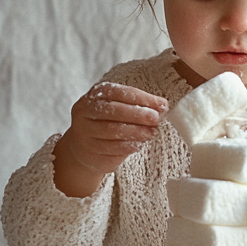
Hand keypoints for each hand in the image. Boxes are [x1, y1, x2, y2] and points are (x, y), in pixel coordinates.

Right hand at [54, 82, 167, 196]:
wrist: (84, 147)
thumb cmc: (107, 122)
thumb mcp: (120, 108)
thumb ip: (139, 105)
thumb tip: (162, 105)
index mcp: (94, 96)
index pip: (117, 92)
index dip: (141, 98)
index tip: (160, 104)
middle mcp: (84, 113)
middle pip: (112, 111)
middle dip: (137, 115)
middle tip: (155, 119)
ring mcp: (84, 133)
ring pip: (110, 131)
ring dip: (135, 132)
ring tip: (150, 133)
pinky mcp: (88, 153)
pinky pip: (110, 149)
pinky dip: (127, 146)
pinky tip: (139, 144)